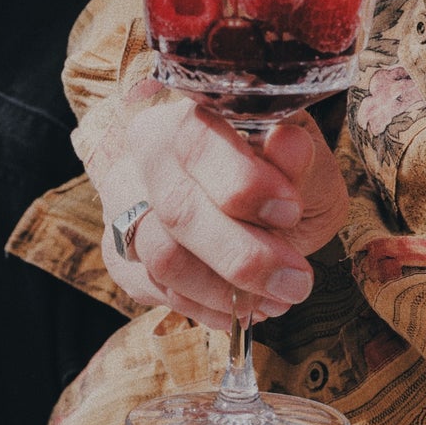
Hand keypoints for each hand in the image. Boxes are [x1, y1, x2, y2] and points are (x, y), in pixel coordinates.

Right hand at [98, 101, 348, 329]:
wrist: (244, 209)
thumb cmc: (278, 179)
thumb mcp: (305, 163)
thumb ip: (298, 159)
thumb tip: (287, 145)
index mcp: (186, 117)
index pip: (195, 142)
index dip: (241, 181)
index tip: (289, 212)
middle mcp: (143, 160)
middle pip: (176, 210)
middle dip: (241, 254)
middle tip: (295, 282)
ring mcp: (124, 210)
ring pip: (162, 259)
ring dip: (225, 289)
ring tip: (276, 299)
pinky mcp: (120, 257)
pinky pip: (157, 291)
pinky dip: (208, 307)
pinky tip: (244, 307)